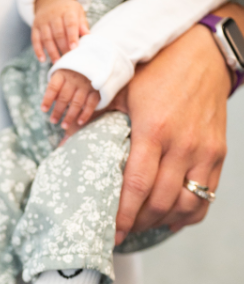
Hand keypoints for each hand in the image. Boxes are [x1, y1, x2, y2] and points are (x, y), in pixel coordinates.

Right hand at [32, 0, 89, 62]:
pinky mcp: (35, 27)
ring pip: (47, 38)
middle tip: (69, 59)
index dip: (72, 36)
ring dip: (52, 52)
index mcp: (67, 11)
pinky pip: (35, 40)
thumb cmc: (68, 11)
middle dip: (63, 47)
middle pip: (58, 33)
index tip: (74, 48)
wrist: (50, 1)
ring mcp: (43, 22)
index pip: (70, 24)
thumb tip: (88, 36)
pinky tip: (42, 60)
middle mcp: (53, 15)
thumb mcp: (78, 12)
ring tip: (57, 62)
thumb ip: (82, 24)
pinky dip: (38, 51)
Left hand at [42, 68, 100, 128]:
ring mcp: (86, 86)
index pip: (53, 87)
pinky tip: (79, 122)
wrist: (90, 68)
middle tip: (53, 121)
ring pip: (77, 102)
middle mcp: (74, 79)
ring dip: (70, 115)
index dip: (48, 99)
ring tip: (64, 126)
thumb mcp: (59, 78)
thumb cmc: (68, 78)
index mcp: (62, 75)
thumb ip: (53, 90)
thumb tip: (45, 106)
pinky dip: (86, 114)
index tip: (43, 110)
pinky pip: (91, 104)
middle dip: (58, 110)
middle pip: (64, 97)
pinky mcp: (95, 92)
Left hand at [114, 24, 229, 244]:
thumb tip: (65, 146)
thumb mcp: (121, 90)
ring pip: (186, 206)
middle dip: (138, 223)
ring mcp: (204, 151)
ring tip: (142, 224)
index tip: (110, 232)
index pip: (136, 186)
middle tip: (120, 231)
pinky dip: (188, 214)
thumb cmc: (157, 70)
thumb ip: (94, 119)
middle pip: (160, 203)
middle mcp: (182, 144)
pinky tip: (170, 218)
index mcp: (154, 130)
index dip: (123, 215)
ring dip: (162, 222)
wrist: (204, 52)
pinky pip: (206, 196)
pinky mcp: (218, 154)